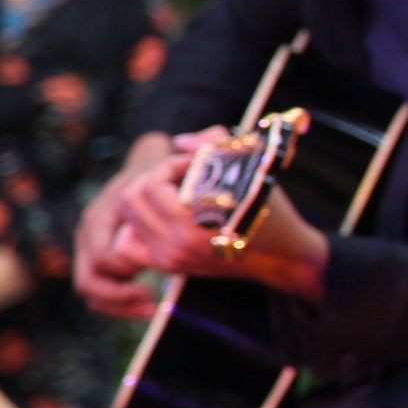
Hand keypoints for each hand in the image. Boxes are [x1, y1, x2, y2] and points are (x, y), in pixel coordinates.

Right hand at [75, 131, 173, 317]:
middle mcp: (90, 230)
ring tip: (152, 307)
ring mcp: (90, 248)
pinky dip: (118, 305)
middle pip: (89, 277)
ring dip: (119, 304)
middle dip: (120, 294)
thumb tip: (189, 144)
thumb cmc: (166, 166)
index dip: (129, 266)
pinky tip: (150, 307)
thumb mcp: (182, 155)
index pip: (104, 250)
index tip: (158, 270)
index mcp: (105, 208)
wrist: (146, 171)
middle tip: (153, 300)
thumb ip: (200, 145)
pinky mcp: (98, 262)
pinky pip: (99, 294)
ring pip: (90, 289)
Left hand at [107, 131, 329, 302]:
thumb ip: (216, 144)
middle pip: (134, 195)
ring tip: (172, 192)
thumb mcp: (252, 169)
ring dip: (146, 196)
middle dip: (156, 177)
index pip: (157, 181)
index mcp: (201, 219)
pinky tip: (159, 216)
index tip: (200, 163)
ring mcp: (172, 256)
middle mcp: (181, 242)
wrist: (281, 256)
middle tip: (181, 175)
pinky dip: (135, 225)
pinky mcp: (168, 265)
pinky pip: (126, 242)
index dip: (177, 163)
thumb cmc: (269, 209)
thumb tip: (179, 141)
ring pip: (128, 215)